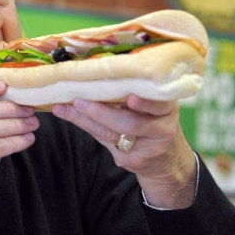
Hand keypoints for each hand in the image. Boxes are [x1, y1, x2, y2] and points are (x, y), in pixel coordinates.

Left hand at [52, 95, 196, 208]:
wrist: (168, 159)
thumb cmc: (153, 122)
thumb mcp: (154, 107)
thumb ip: (133, 94)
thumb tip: (94, 74)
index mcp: (167, 107)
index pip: (159, 105)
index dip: (144, 103)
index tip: (130, 98)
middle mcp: (162, 128)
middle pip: (130, 123)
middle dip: (101, 112)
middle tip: (79, 101)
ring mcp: (147, 148)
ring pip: (113, 133)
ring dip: (86, 119)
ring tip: (67, 107)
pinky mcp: (134, 160)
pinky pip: (105, 142)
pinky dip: (85, 126)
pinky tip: (69, 115)